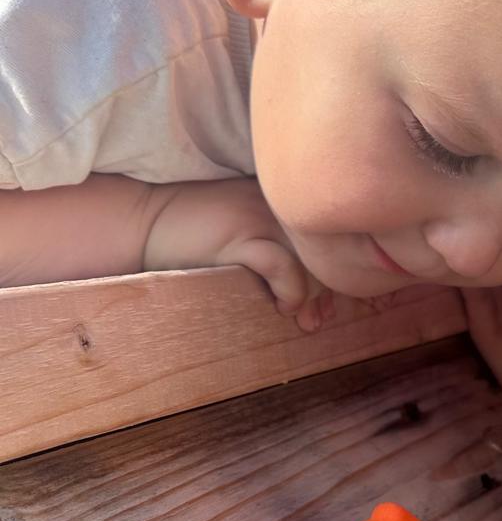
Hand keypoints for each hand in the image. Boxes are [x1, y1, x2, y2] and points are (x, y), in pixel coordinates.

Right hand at [143, 179, 327, 329]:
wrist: (143, 222)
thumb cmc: (194, 238)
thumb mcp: (246, 239)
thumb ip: (283, 257)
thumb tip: (319, 305)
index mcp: (283, 198)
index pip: (329, 234)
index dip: (339, 273)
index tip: (335, 305)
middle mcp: (279, 201)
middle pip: (328, 250)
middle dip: (330, 292)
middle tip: (318, 321)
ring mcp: (260, 216)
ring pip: (313, 261)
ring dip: (314, 296)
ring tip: (300, 317)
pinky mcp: (238, 237)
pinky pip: (283, 267)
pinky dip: (292, 292)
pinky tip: (283, 306)